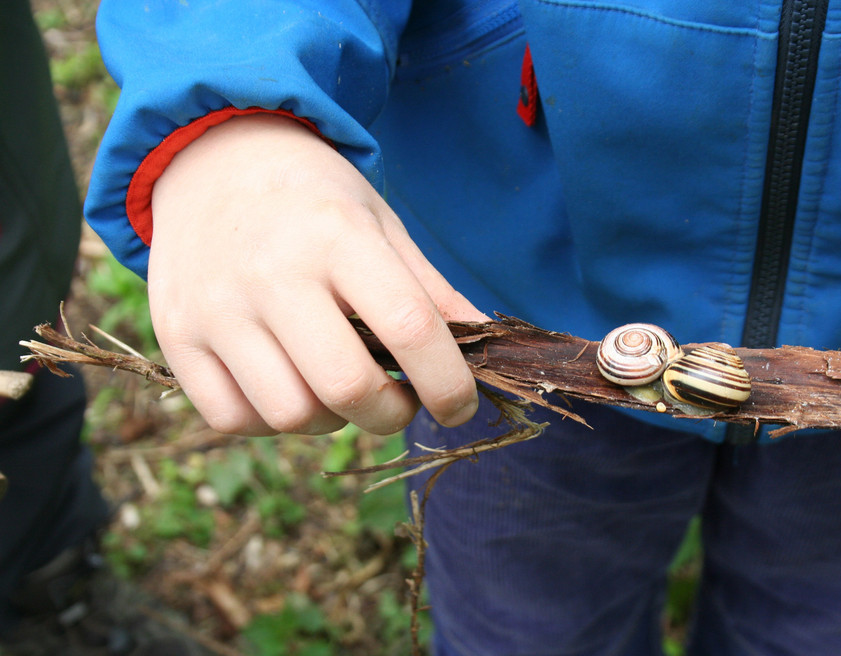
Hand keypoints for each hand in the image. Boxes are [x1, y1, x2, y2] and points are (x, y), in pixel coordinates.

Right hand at [148, 113, 484, 435]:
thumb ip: (430, 291)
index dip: (448, 383)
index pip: (408, 327)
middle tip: (401, 401)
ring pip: (290, 415)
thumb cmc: (313, 198)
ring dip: (333, 420)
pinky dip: (273, 421)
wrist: (210, 157)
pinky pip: (233, 418)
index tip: (460, 406)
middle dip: (392, 415)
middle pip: (347, 388)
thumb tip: (487, 351)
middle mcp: (271, 272)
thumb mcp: (380, 224)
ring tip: (339, 387)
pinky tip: (289, 386)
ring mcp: (215, 308)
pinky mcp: (176, 336)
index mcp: (337, 236)